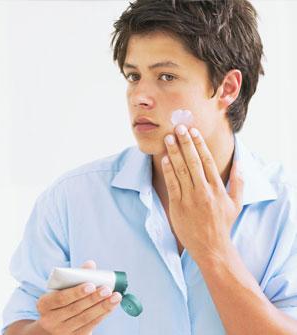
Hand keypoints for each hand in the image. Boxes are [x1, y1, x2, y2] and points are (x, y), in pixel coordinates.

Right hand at [35, 260, 121, 334]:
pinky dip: (102, 314)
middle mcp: (50, 320)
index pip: (60, 298)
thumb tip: (90, 264)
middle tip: (107, 289)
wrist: (52, 324)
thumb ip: (74, 276)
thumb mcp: (60, 288)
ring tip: (115, 297)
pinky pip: (90, 325)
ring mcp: (62, 331)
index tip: (91, 284)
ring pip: (85, 318)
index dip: (76, 292)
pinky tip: (111, 306)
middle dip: (93, 298)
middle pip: (75, 309)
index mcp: (44, 304)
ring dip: (102, 307)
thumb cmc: (58, 300)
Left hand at [161, 124, 243, 260]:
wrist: (212, 247)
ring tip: (169, 138)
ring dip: (174, 153)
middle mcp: (204, 191)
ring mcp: (190, 198)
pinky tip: (164, 159)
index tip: (193, 132)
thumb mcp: (236, 203)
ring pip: (181, 171)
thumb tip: (240, 162)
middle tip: (179, 127)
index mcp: (218, 188)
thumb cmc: (223, 224)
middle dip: (185, 143)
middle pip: (193, 161)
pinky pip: (172, 185)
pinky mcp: (178, 206)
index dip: (199, 145)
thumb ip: (238, 181)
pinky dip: (168, 171)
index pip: (208, 161)